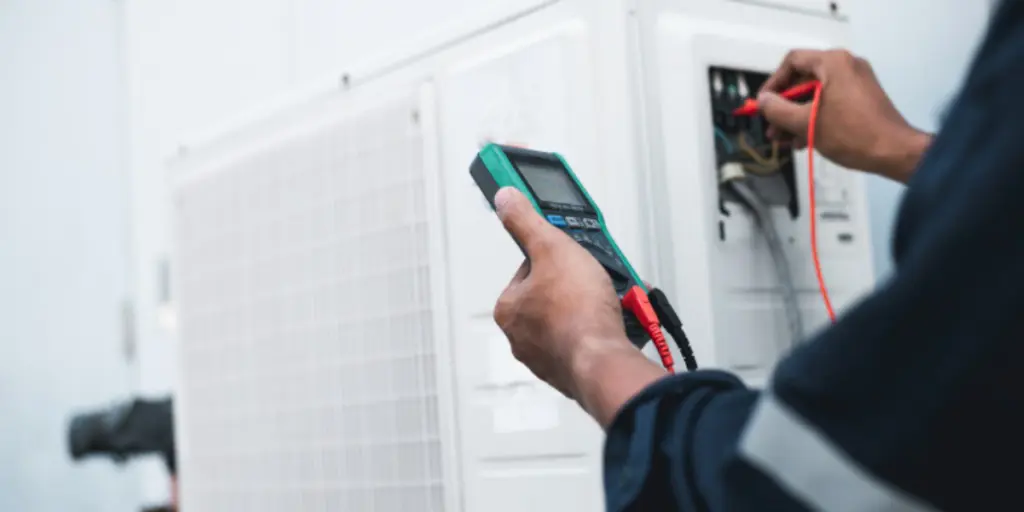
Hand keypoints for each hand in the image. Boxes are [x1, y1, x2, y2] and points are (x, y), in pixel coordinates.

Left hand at [492, 187, 664, 425]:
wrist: (604, 362)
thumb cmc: (577, 313)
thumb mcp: (552, 248)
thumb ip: (526, 222)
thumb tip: (505, 199)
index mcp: (509, 308)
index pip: (530, 268)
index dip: (556, 256)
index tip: (573, 255)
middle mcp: (522, 335)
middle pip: (554, 294)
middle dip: (580, 284)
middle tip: (597, 280)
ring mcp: (547, 356)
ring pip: (574, 318)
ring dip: (595, 306)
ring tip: (612, 301)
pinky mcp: (572, 370)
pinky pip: (589, 340)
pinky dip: (602, 330)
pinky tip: (615, 324)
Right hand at [759, 49, 931, 182]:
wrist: (895, 152)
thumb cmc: (855, 135)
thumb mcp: (806, 123)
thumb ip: (778, 110)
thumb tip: (763, 102)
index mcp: (833, 63)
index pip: (792, 61)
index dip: (773, 83)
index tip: (764, 103)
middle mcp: (847, 66)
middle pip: (803, 80)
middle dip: (784, 106)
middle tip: (773, 126)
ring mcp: (856, 81)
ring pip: (815, 94)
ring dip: (797, 116)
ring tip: (785, 139)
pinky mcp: (862, 97)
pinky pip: (830, 101)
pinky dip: (814, 117)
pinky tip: (803, 139)